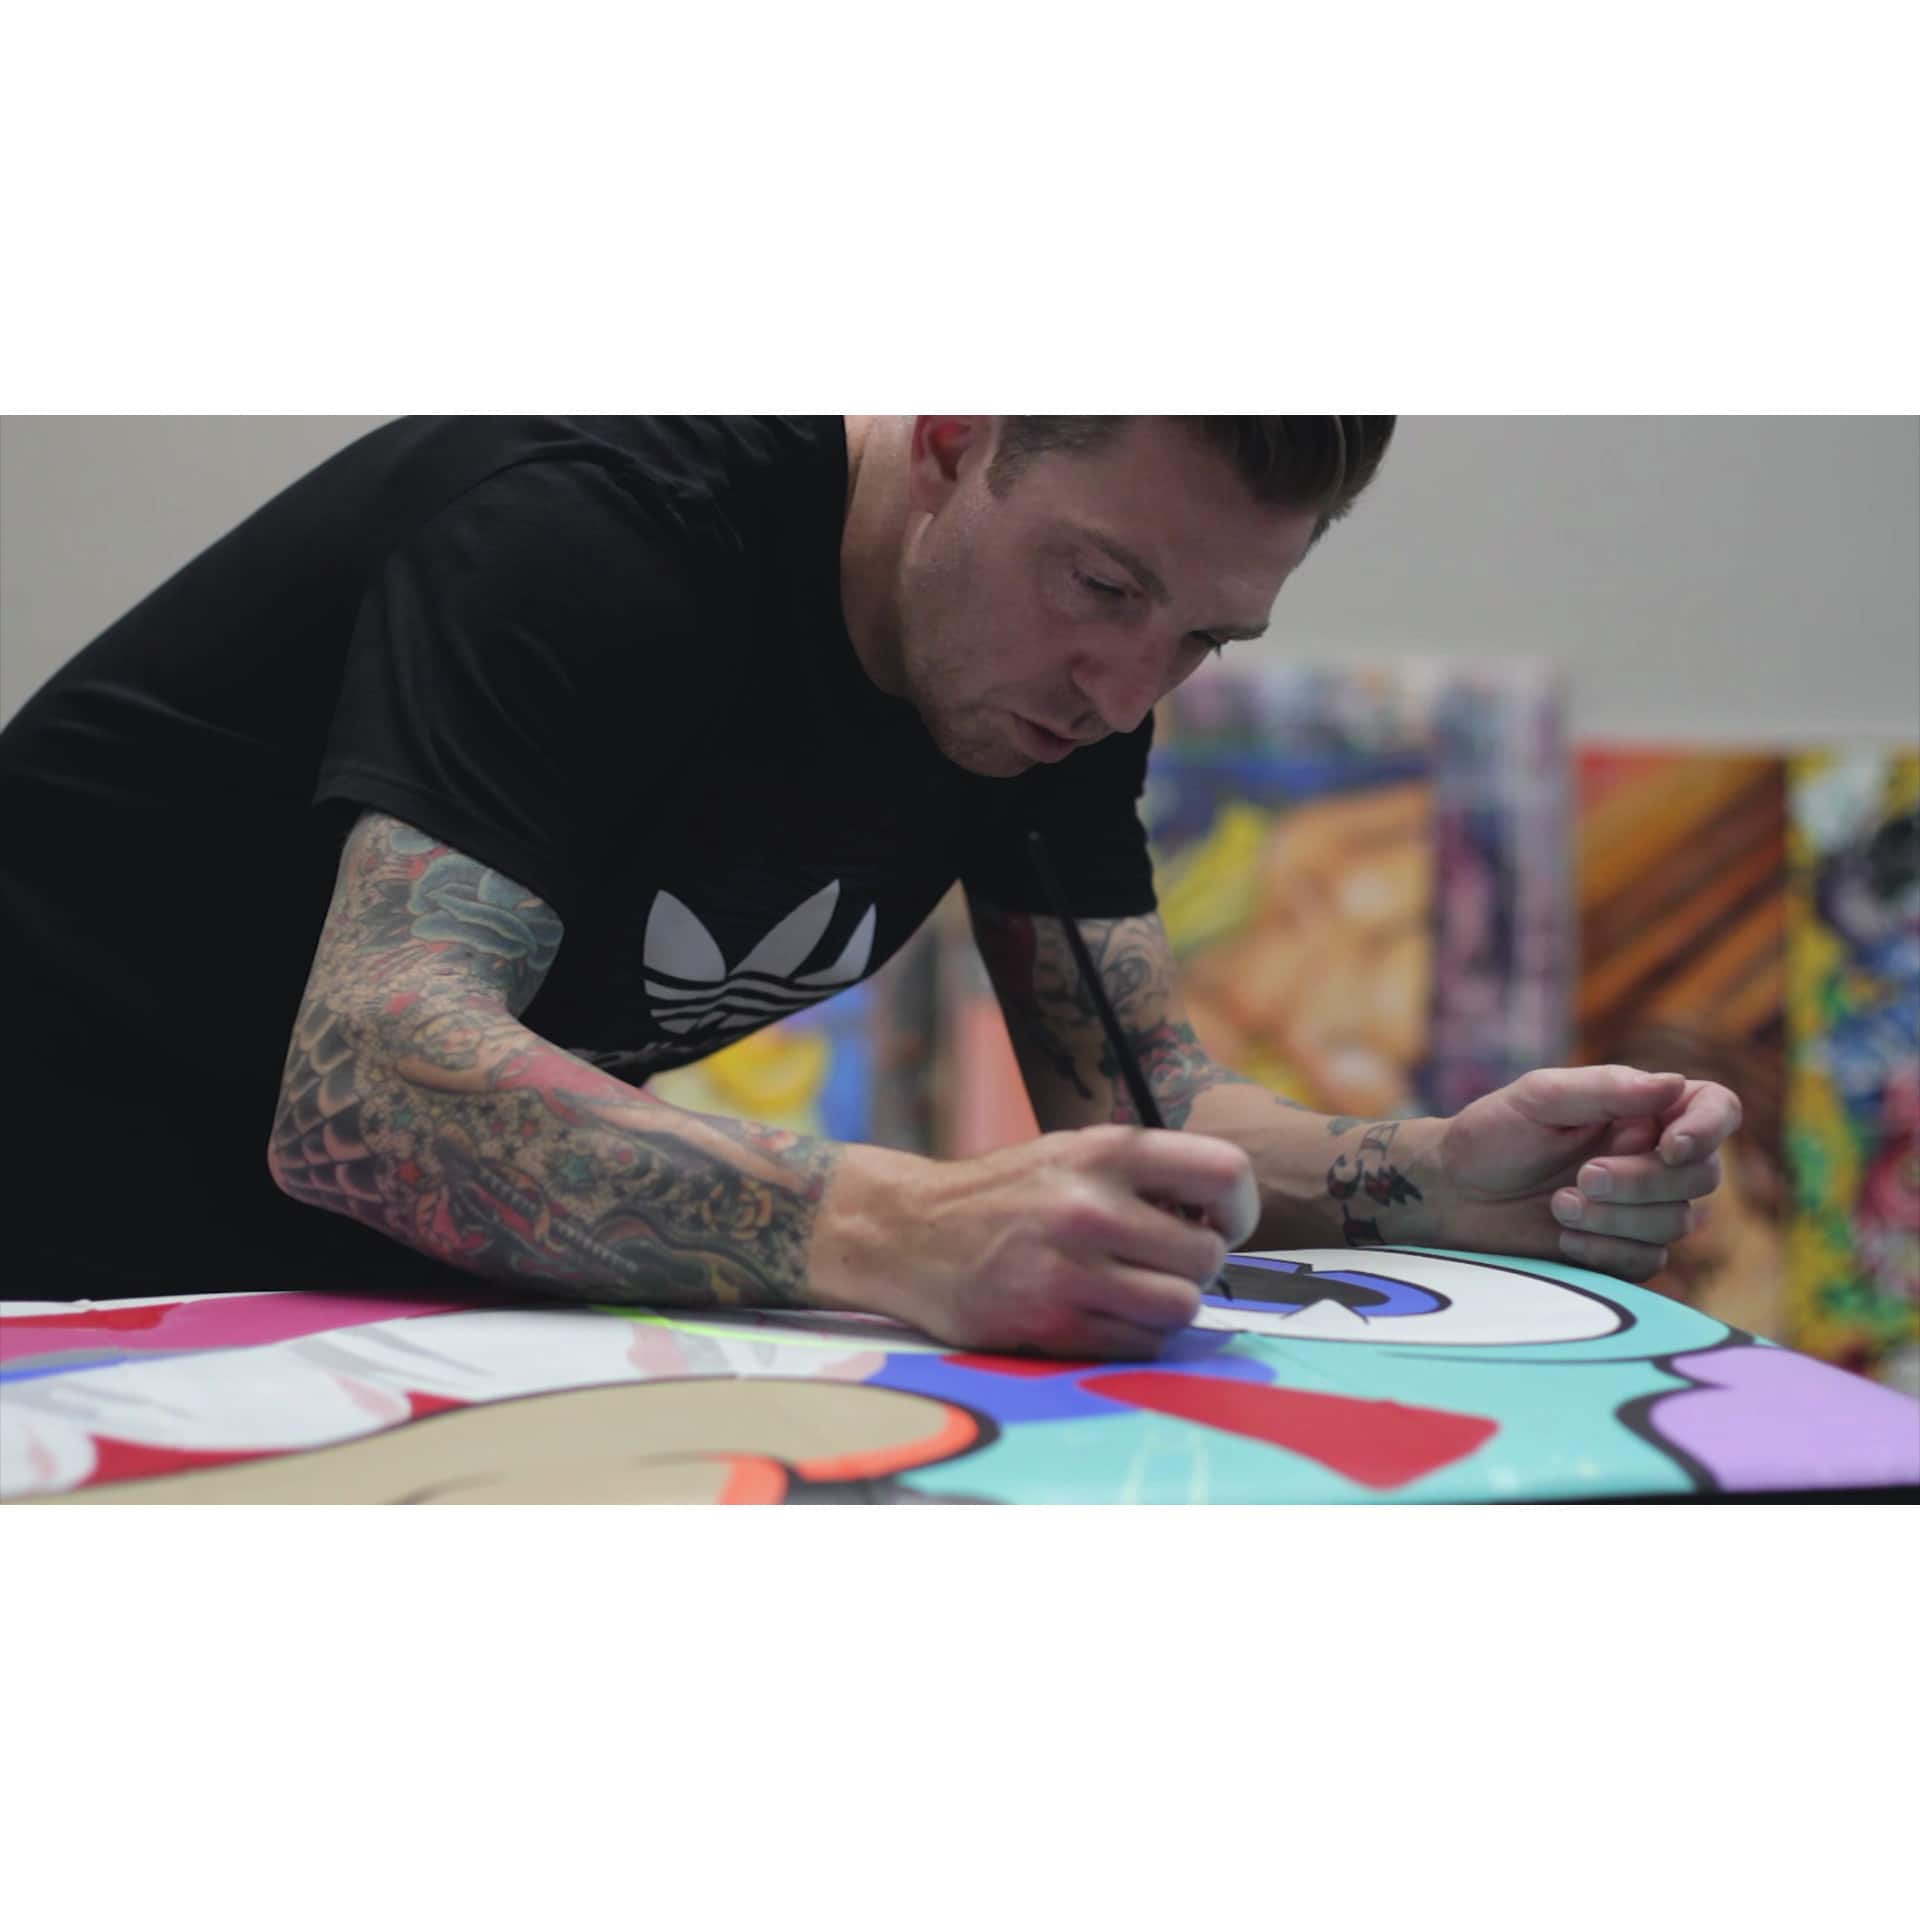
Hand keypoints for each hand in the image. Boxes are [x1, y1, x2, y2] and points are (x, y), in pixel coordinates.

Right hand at [829, 1127, 1259, 1358]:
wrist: (909, 1231)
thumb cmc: (1006, 1194)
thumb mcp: (1072, 1154)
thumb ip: (1142, 1175)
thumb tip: (1223, 1214)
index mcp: (1105, 1152)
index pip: (1224, 1174)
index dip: (1238, 1209)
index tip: (1217, 1222)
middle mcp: (1090, 1206)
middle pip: (1206, 1255)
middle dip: (1194, 1266)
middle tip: (1163, 1263)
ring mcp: (1068, 1269)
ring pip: (1180, 1308)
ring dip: (1166, 1307)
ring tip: (1132, 1292)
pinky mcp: (1049, 1324)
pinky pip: (1138, 1345)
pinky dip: (1133, 1338)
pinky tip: (1100, 1315)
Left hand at [1433, 1067, 1742, 1281]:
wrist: (1452, 1195)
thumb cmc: (1491, 1134)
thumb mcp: (1539, 1098)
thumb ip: (1606, 1090)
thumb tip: (1675, 1083)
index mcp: (1642, 1108)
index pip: (1716, 1108)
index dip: (1709, 1128)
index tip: (1670, 1145)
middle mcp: (1654, 1155)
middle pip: (1703, 1175)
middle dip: (1641, 1181)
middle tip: (1581, 1178)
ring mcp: (1643, 1206)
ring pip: (1679, 1222)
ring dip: (1616, 1219)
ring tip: (1559, 1205)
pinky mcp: (1625, 1249)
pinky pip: (1650, 1260)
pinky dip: (1605, 1251)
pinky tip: (1562, 1239)